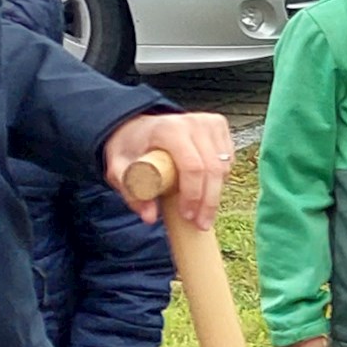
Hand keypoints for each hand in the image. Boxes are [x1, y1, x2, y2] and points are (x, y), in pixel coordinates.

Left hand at [104, 110, 233, 231]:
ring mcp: (209, 122)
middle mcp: (194, 123)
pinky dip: (219, 179)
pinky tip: (205, 187)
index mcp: (169, 129)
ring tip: (201, 210)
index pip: (193, 166)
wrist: (139, 127)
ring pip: (223, 167)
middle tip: (201, 223)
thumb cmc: (130, 148)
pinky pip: (227, 160)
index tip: (187, 215)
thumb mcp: (119, 169)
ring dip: (215, 193)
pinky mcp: (220, 126)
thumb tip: (150, 217)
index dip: (193, 195)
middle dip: (209, 202)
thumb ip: (132, 192)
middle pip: (213, 169)